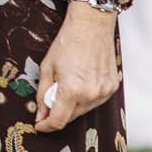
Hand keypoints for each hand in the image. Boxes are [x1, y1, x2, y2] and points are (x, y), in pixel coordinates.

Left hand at [33, 1, 120, 131]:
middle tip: (50, 96)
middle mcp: (90, 95)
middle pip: (71, 117)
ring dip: (72, 104)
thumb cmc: (67, 43)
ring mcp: (104, 92)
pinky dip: (85, 97)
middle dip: (58, 111)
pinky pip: (96, 100)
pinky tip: (81, 81)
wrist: (91, 25)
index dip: (46, 126)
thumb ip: (42, 94)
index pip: (58, 121)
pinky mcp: (112, 87)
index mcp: (72, 90)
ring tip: (67, 83)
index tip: (39, 125)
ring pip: (84, 110)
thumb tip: (41, 114)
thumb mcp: (47, 68)